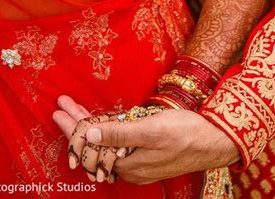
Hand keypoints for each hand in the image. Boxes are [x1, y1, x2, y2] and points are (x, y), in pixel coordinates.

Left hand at [53, 95, 239, 184]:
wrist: (215, 141)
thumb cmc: (186, 133)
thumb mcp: (152, 130)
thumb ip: (120, 133)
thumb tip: (91, 133)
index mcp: (127, 164)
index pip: (90, 147)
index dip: (73, 128)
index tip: (59, 111)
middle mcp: (129, 167)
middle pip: (94, 145)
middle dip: (76, 124)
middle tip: (59, 106)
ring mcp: (137, 162)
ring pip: (104, 144)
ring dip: (88, 125)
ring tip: (73, 110)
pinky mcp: (146, 153)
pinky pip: (116, 144)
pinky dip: (104, 130)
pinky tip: (99, 121)